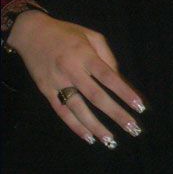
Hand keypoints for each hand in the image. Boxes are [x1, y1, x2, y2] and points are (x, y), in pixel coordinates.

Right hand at [6, 11, 144, 147]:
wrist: (31, 33)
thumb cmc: (67, 34)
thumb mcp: (91, 36)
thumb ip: (107, 56)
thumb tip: (119, 79)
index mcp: (85, 56)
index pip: (109, 77)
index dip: (124, 93)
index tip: (140, 107)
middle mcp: (71, 71)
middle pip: (96, 97)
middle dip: (116, 114)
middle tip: (133, 129)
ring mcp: (57, 82)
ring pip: (78, 109)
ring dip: (96, 126)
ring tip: (111, 141)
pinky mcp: (45, 91)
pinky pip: (61, 112)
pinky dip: (75, 126)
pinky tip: (89, 137)